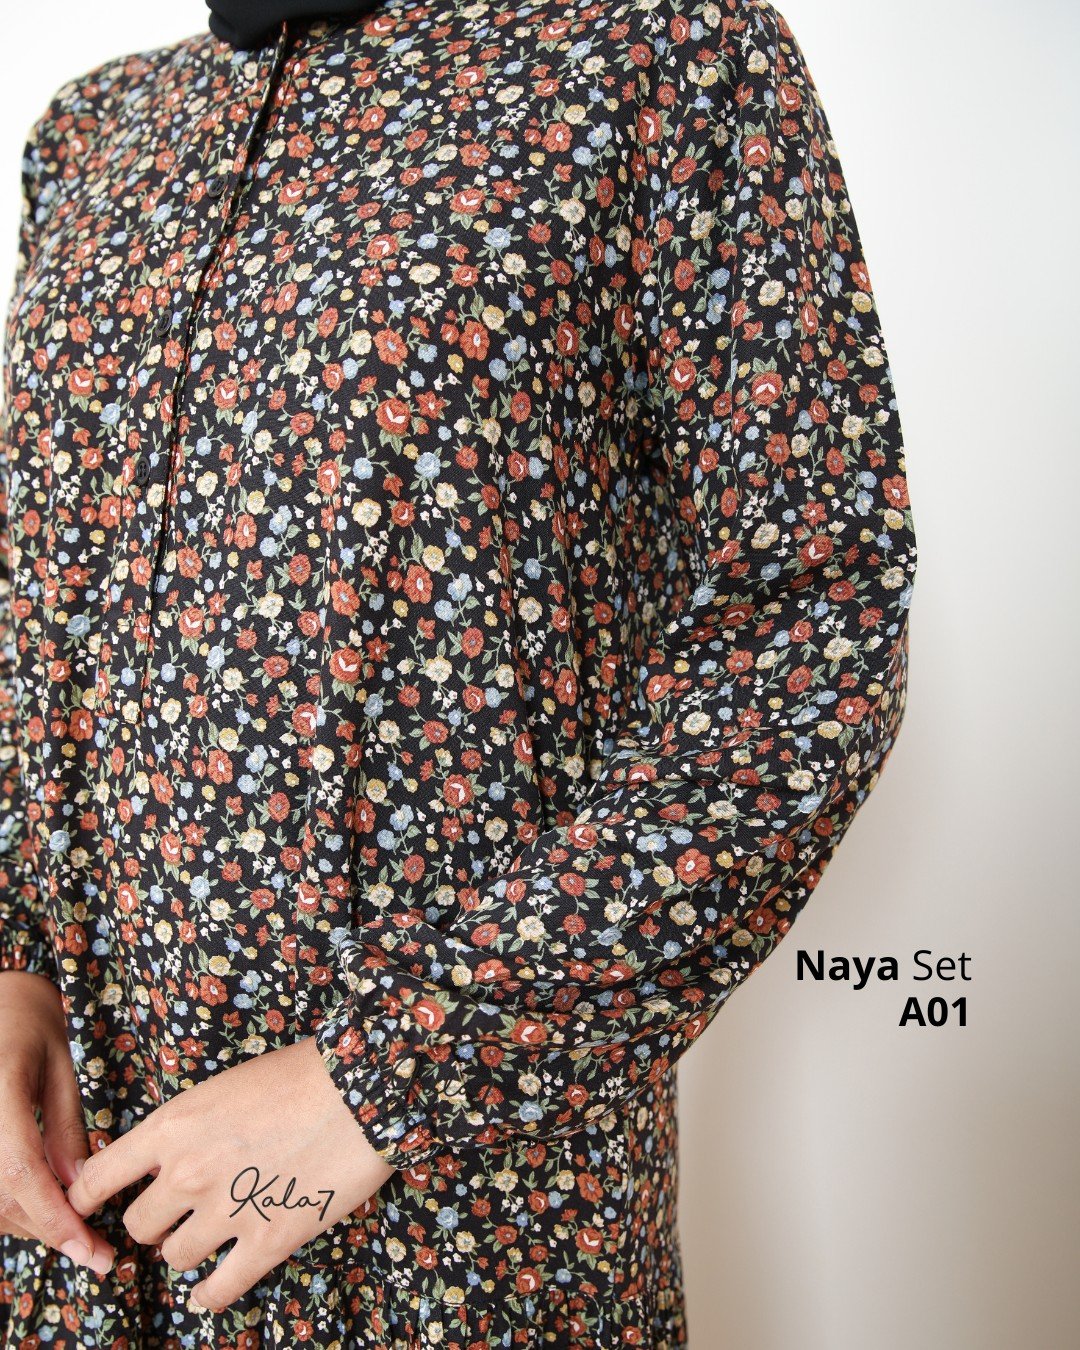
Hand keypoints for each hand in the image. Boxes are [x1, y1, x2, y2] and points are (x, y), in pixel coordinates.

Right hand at [0, 971, 114, 1273]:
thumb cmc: (28, 1024)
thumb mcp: (59, 1066)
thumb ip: (65, 1126)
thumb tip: (79, 1186)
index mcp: (0, 1088)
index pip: (20, 1171)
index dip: (54, 1217)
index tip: (90, 1249)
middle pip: (2, 1198)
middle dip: (50, 1229)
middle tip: (95, 1251)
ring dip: (31, 1224)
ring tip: (77, 1230)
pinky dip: (11, 1208)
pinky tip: (44, 1207)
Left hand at [65, 1036, 394, 1310]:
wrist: (364, 1086)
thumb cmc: (301, 1074)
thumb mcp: (225, 1085)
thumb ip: (187, 1127)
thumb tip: (166, 1157)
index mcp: (172, 1126)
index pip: (97, 1178)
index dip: (88, 1198)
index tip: (90, 1208)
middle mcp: (188, 1173)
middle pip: (139, 1225)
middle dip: (157, 1220)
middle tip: (180, 1211)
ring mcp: (227, 1212)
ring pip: (176, 1257)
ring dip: (189, 1248)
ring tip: (212, 1233)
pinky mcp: (267, 1242)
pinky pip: (218, 1290)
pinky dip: (209, 1295)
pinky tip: (210, 1290)